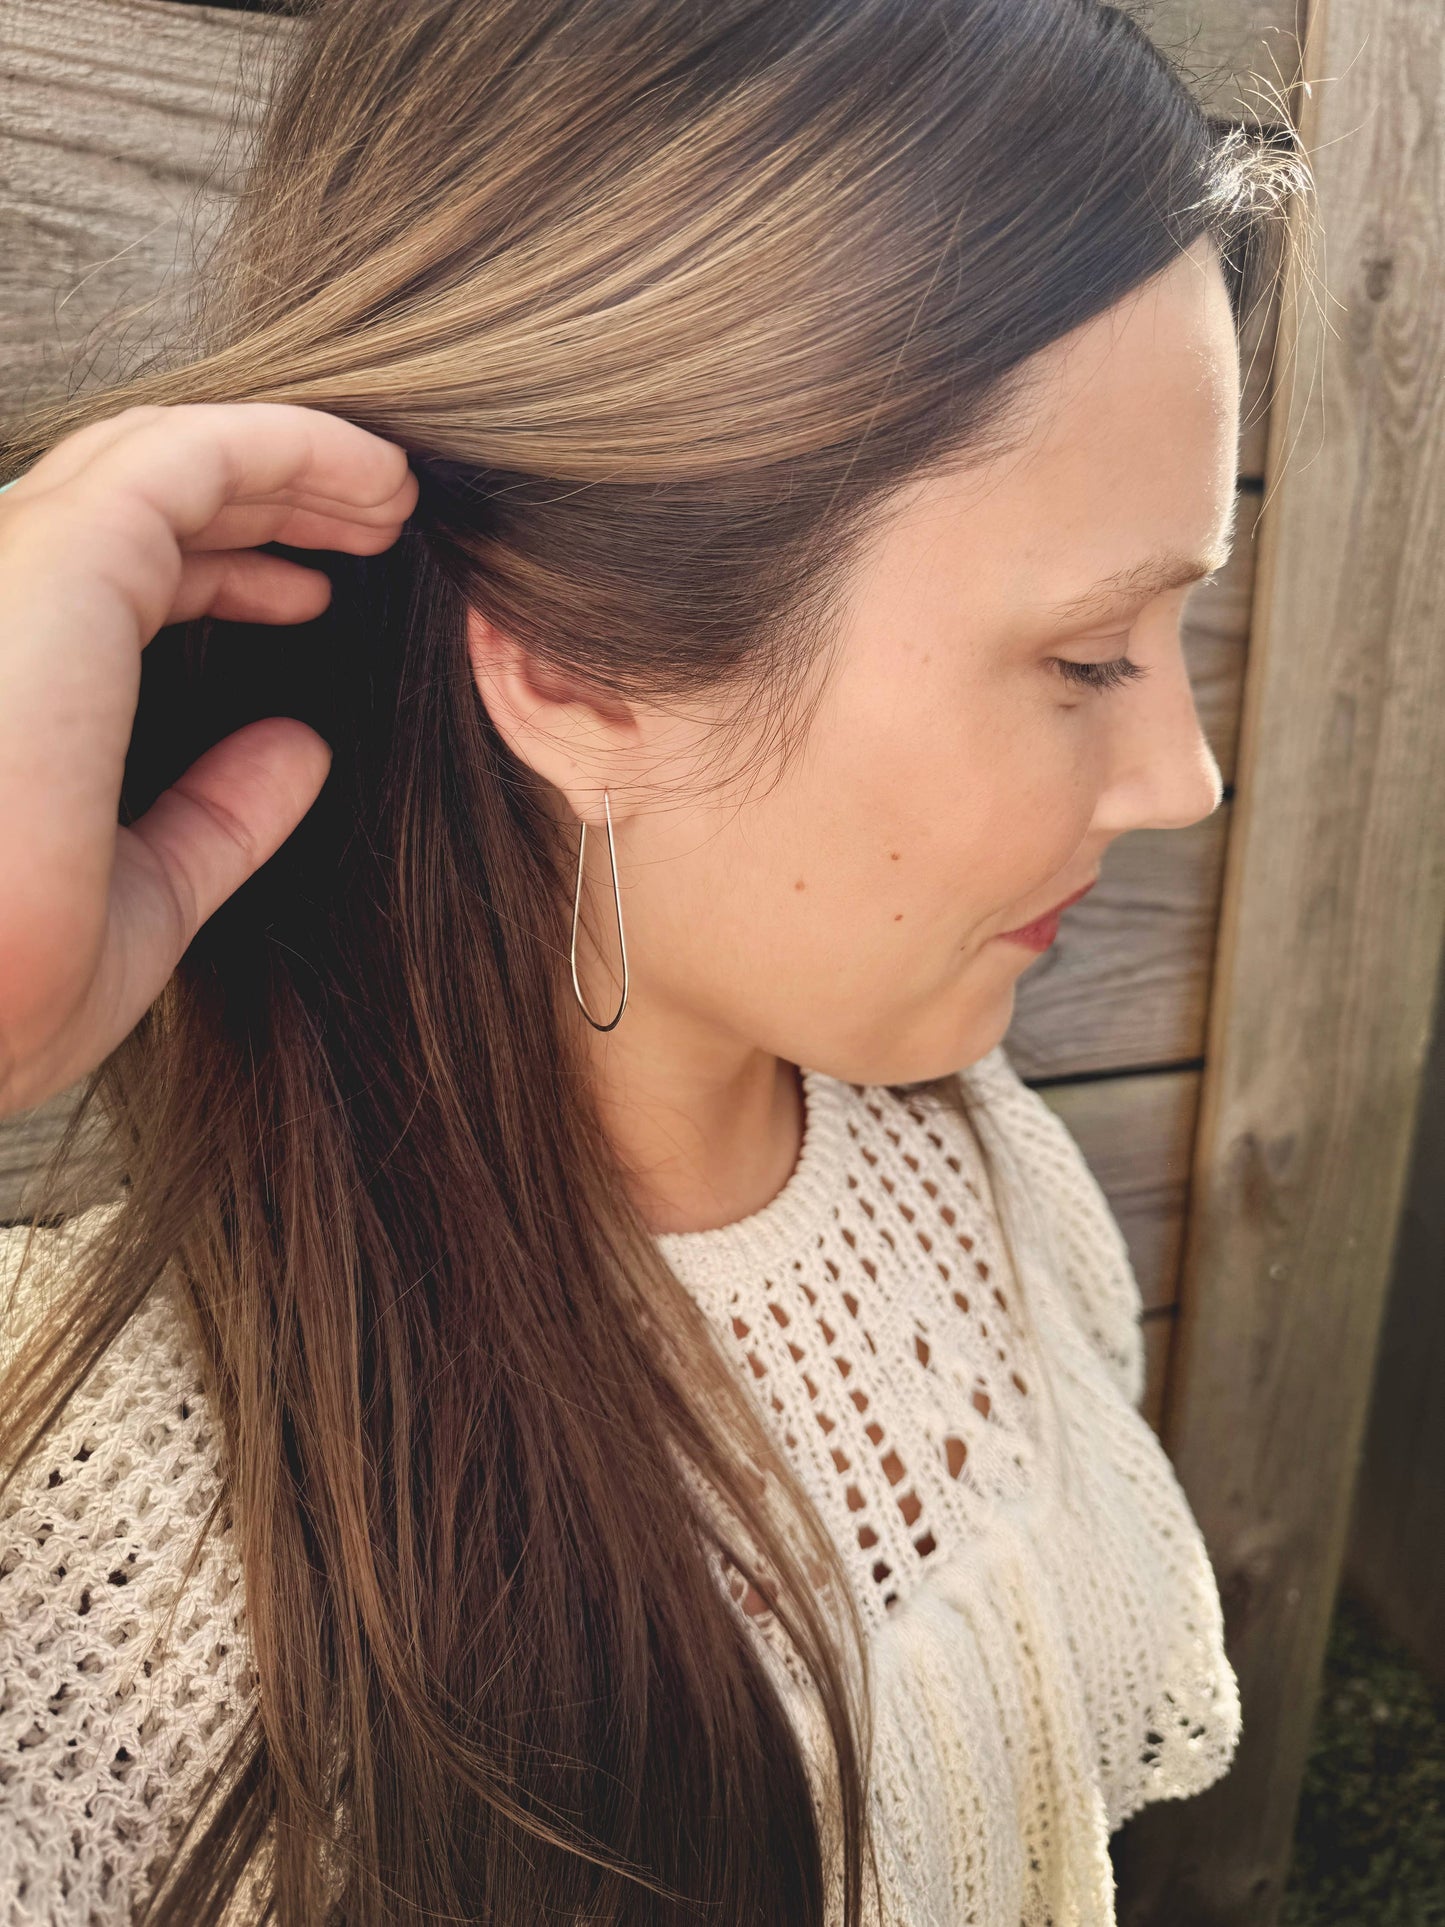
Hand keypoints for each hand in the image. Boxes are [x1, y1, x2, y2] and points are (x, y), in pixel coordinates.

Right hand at [0, 401, 417, 1118]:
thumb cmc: (3, 999)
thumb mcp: (142, 903)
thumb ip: (216, 820)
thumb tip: (299, 749)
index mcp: (11, 684)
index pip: (114, 579)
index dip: (224, 570)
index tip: (316, 591)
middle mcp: (3, 611)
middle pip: (142, 501)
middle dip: (266, 497)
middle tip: (378, 520)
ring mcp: (19, 574)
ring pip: (166, 458)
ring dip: (291, 463)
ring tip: (391, 495)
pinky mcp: (64, 558)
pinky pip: (191, 456)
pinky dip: (293, 444)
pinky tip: (377, 476)